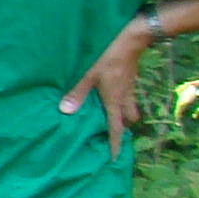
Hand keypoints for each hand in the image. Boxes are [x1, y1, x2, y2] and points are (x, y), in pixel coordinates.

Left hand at [58, 23, 150, 156]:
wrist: (133, 38)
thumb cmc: (108, 56)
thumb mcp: (89, 74)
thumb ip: (77, 93)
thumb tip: (66, 112)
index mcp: (114, 100)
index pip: (116, 128)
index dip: (115, 144)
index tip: (115, 159)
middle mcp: (124, 97)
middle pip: (127, 120)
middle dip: (122, 129)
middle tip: (112, 135)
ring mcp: (129, 88)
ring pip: (130, 108)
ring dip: (123, 115)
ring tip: (111, 118)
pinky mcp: (130, 79)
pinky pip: (129, 97)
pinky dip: (122, 102)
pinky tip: (111, 97)